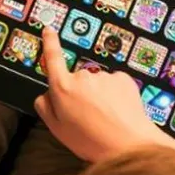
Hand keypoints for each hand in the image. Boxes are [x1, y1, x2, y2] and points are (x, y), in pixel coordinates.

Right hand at [34, 28, 173, 162]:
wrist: (128, 145)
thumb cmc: (91, 141)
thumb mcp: (57, 129)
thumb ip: (46, 107)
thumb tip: (46, 94)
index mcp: (62, 88)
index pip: (53, 58)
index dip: (50, 43)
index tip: (50, 30)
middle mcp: (82, 77)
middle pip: (77, 80)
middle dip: (81, 93)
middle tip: (88, 116)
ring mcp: (104, 76)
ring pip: (97, 83)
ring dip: (100, 96)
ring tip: (105, 118)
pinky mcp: (122, 78)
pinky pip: (114, 84)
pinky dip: (115, 95)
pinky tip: (118, 111)